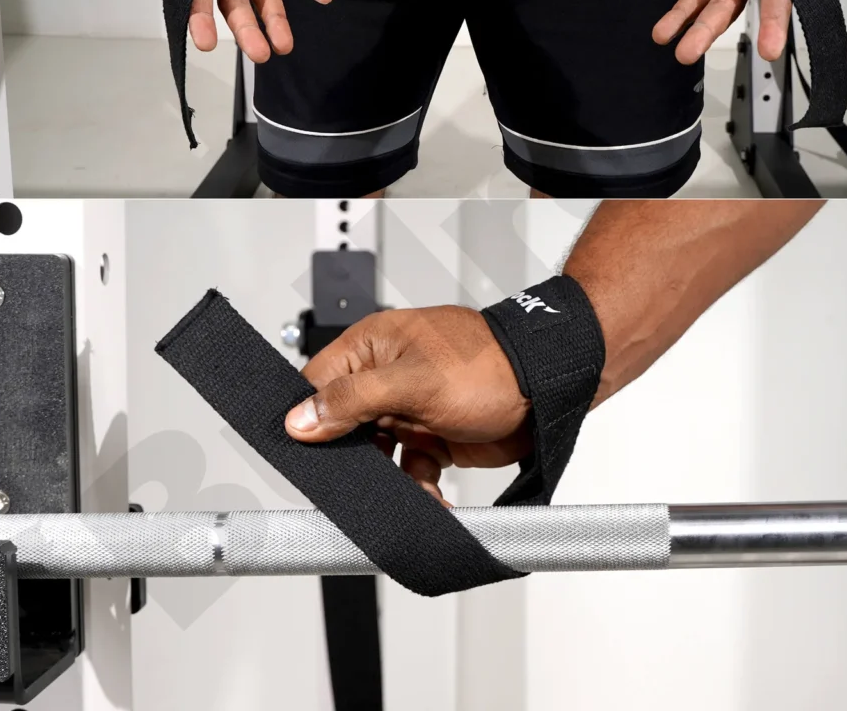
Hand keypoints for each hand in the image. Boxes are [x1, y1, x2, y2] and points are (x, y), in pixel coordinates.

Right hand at [284, 306, 531, 505]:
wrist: (546, 386)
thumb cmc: (488, 365)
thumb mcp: (412, 383)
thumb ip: (353, 400)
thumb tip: (300, 419)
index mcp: (373, 348)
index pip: (318, 383)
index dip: (307, 417)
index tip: (306, 452)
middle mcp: (386, 377)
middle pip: (344, 425)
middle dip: (351, 460)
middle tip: (356, 484)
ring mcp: (410, 407)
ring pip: (376, 455)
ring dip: (387, 481)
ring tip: (408, 494)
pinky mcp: (433, 434)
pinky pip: (410, 469)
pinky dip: (419, 487)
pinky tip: (433, 498)